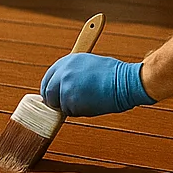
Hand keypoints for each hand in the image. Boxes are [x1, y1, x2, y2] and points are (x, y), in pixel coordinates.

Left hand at [40, 54, 154, 116]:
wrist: (124, 82)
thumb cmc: (113, 75)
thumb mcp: (88, 65)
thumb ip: (73, 74)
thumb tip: (63, 86)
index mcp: (67, 61)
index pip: (48, 77)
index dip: (50, 89)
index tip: (53, 96)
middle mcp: (63, 72)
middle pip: (48, 93)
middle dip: (56, 101)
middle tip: (66, 105)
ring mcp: (65, 86)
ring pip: (60, 105)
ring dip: (71, 107)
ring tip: (89, 99)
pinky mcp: (70, 100)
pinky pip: (70, 112)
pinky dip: (79, 111)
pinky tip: (92, 103)